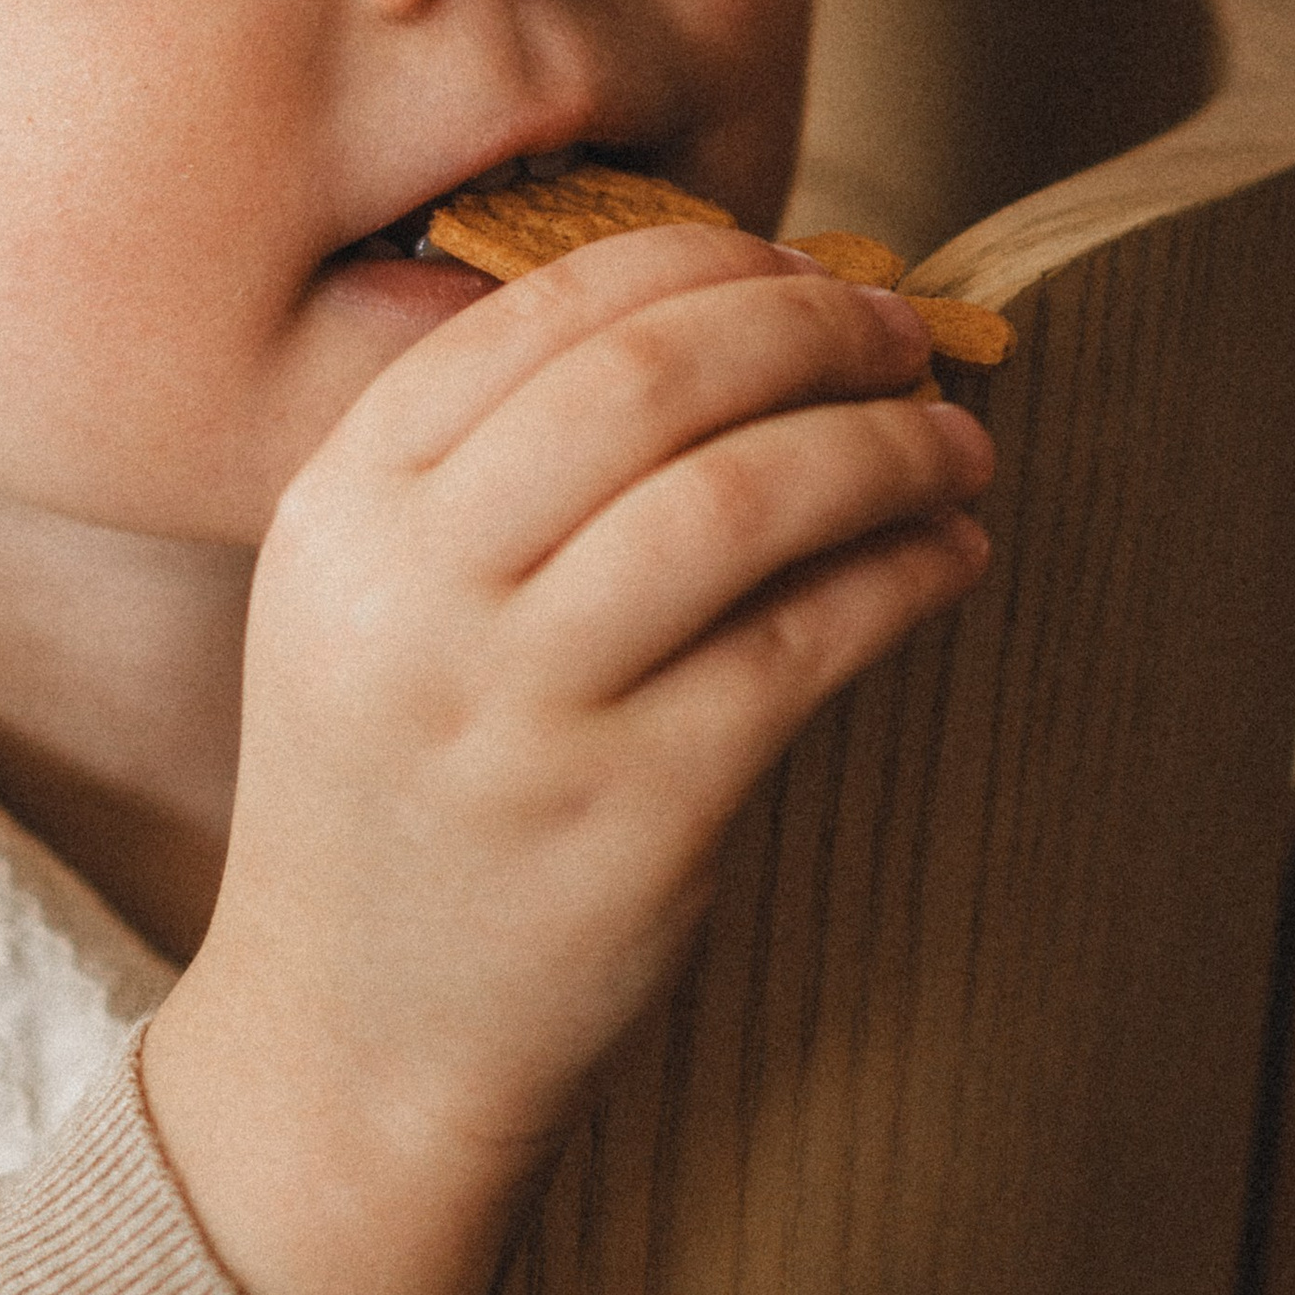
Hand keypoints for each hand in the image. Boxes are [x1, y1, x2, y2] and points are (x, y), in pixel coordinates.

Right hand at [140, 229, 991, 1294]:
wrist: (350, 1035)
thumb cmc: (394, 784)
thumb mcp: (368, 595)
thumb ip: (489, 464)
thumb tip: (737, 319)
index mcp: (340, 505)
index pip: (537, 312)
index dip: (694, 260)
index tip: (793, 265)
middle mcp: (416, 588)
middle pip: (646, 378)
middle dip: (806, 325)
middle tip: (901, 332)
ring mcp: (521, 703)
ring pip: (739, 498)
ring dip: (882, 447)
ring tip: (954, 446)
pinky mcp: (633, 810)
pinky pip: (804, 644)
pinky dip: (903, 574)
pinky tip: (947, 556)